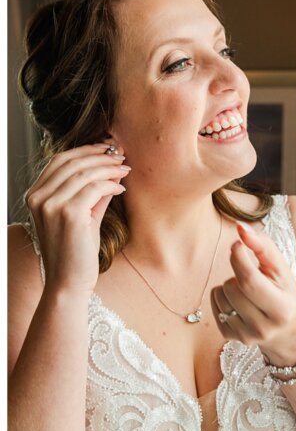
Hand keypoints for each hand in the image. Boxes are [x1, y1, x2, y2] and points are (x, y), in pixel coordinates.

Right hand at [24, 143, 128, 295]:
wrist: (68, 281)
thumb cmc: (75, 251)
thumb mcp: (80, 216)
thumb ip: (90, 193)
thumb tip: (110, 170)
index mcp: (35, 195)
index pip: (60, 160)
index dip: (86, 150)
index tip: (107, 149)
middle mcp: (38, 197)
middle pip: (72, 162)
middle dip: (100, 155)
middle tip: (122, 155)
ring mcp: (51, 204)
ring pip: (85, 172)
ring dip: (109, 168)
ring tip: (125, 169)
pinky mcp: (69, 214)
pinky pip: (95, 188)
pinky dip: (111, 184)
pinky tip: (121, 189)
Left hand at [210, 221, 295, 363]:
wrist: (287, 330)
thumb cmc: (284, 291)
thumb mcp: (281, 269)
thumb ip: (263, 245)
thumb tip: (240, 227)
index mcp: (282, 308)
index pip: (250, 280)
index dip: (239, 258)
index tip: (238, 245)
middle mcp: (264, 326)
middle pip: (232, 287)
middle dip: (237, 272)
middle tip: (251, 273)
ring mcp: (246, 335)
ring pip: (220, 294)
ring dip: (229, 285)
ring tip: (246, 290)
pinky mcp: (230, 337)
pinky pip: (214, 305)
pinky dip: (222, 297)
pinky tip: (239, 302)